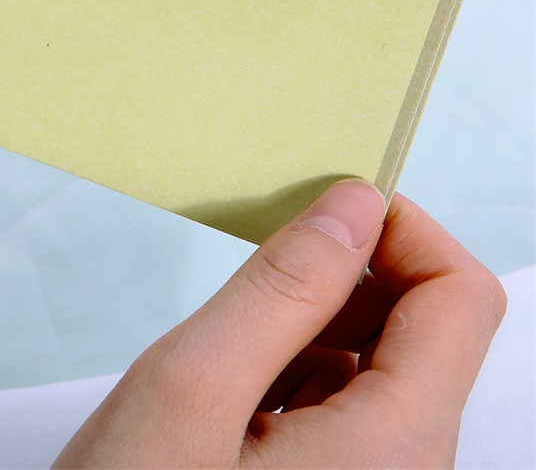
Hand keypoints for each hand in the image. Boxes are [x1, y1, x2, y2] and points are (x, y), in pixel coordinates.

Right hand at [55, 181, 506, 468]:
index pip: (460, 294)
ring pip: (378, 360)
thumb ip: (282, 289)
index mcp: (396, 447)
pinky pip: (347, 402)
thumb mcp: (192, 388)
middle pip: (424, 326)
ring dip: (309, 321)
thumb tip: (351, 208)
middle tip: (253, 265)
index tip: (319, 207)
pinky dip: (295, 366)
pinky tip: (233, 387)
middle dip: (343, 275)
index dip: (399, 229)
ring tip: (228, 343)